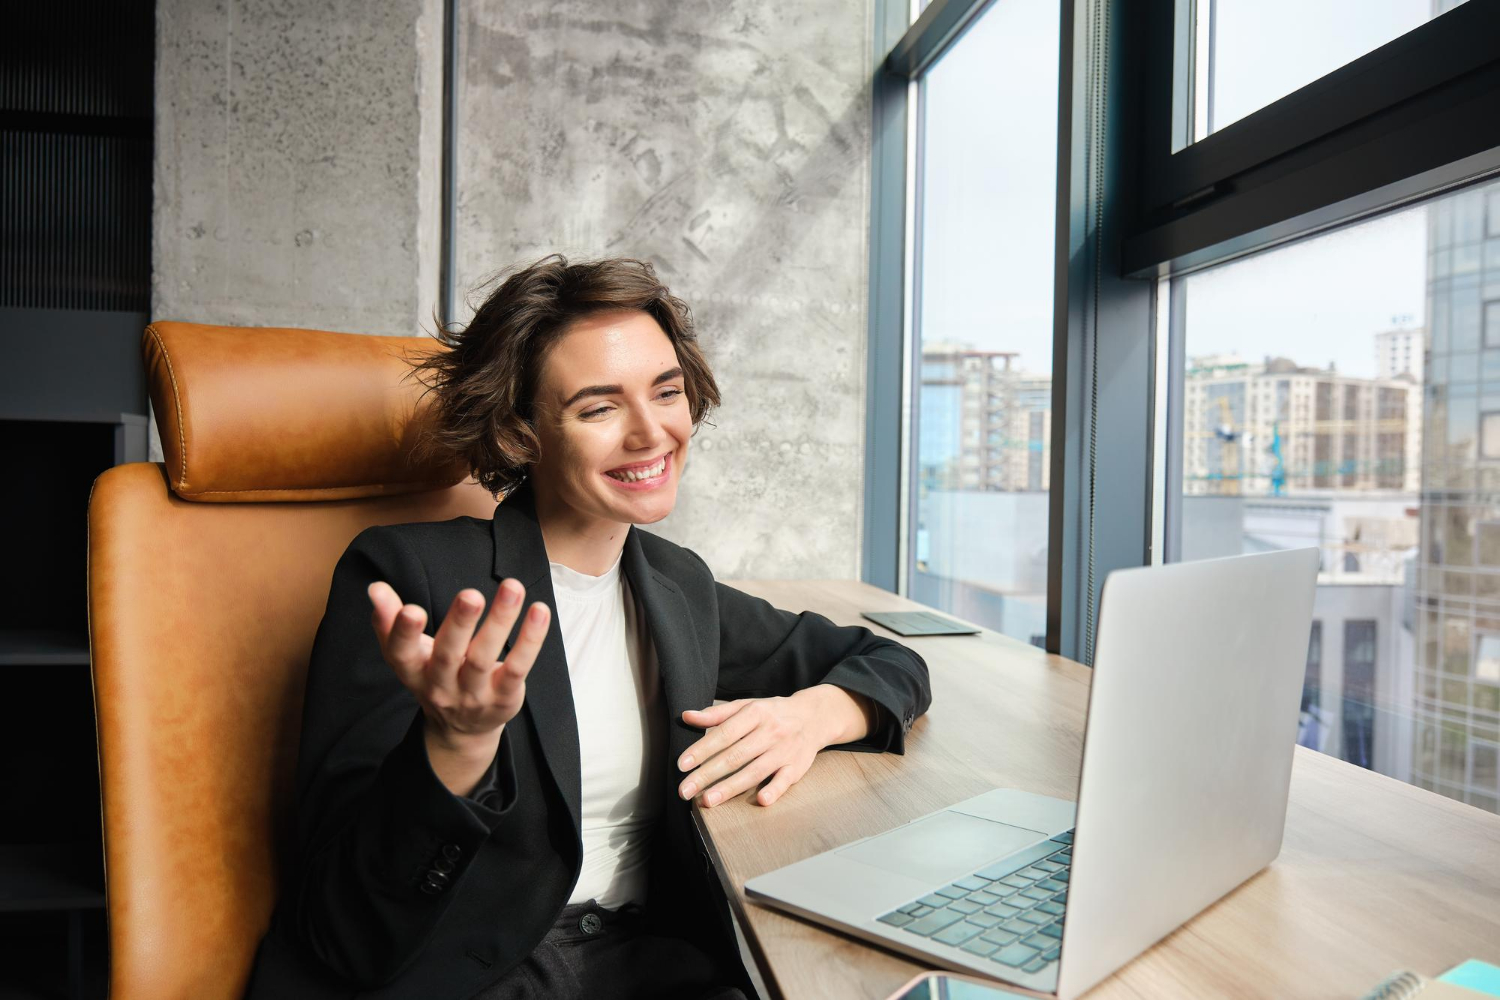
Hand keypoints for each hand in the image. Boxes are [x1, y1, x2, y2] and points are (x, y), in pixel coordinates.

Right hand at [367, 577, 550, 750]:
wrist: (462, 728)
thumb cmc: (433, 675)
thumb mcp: (408, 654)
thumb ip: (390, 620)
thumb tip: (375, 588)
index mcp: (413, 670)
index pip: (402, 653)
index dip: (403, 633)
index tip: (411, 610)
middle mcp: (441, 685)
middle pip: (448, 654)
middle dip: (459, 624)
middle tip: (471, 595)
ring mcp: (473, 694)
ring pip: (484, 657)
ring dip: (500, 621)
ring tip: (512, 588)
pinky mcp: (503, 697)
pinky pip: (518, 668)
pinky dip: (530, 641)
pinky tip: (539, 611)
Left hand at [677, 685, 869, 807]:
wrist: (815, 716)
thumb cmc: (774, 713)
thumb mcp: (747, 706)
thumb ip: (717, 714)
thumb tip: (687, 716)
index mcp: (755, 714)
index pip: (724, 734)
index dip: (702, 749)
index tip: (682, 764)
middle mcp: (770, 732)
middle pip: (735, 756)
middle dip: (708, 774)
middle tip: (685, 790)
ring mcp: (784, 751)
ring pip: (754, 771)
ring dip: (730, 787)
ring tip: (707, 800)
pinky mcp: (797, 767)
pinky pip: (785, 780)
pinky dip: (774, 789)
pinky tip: (761, 800)